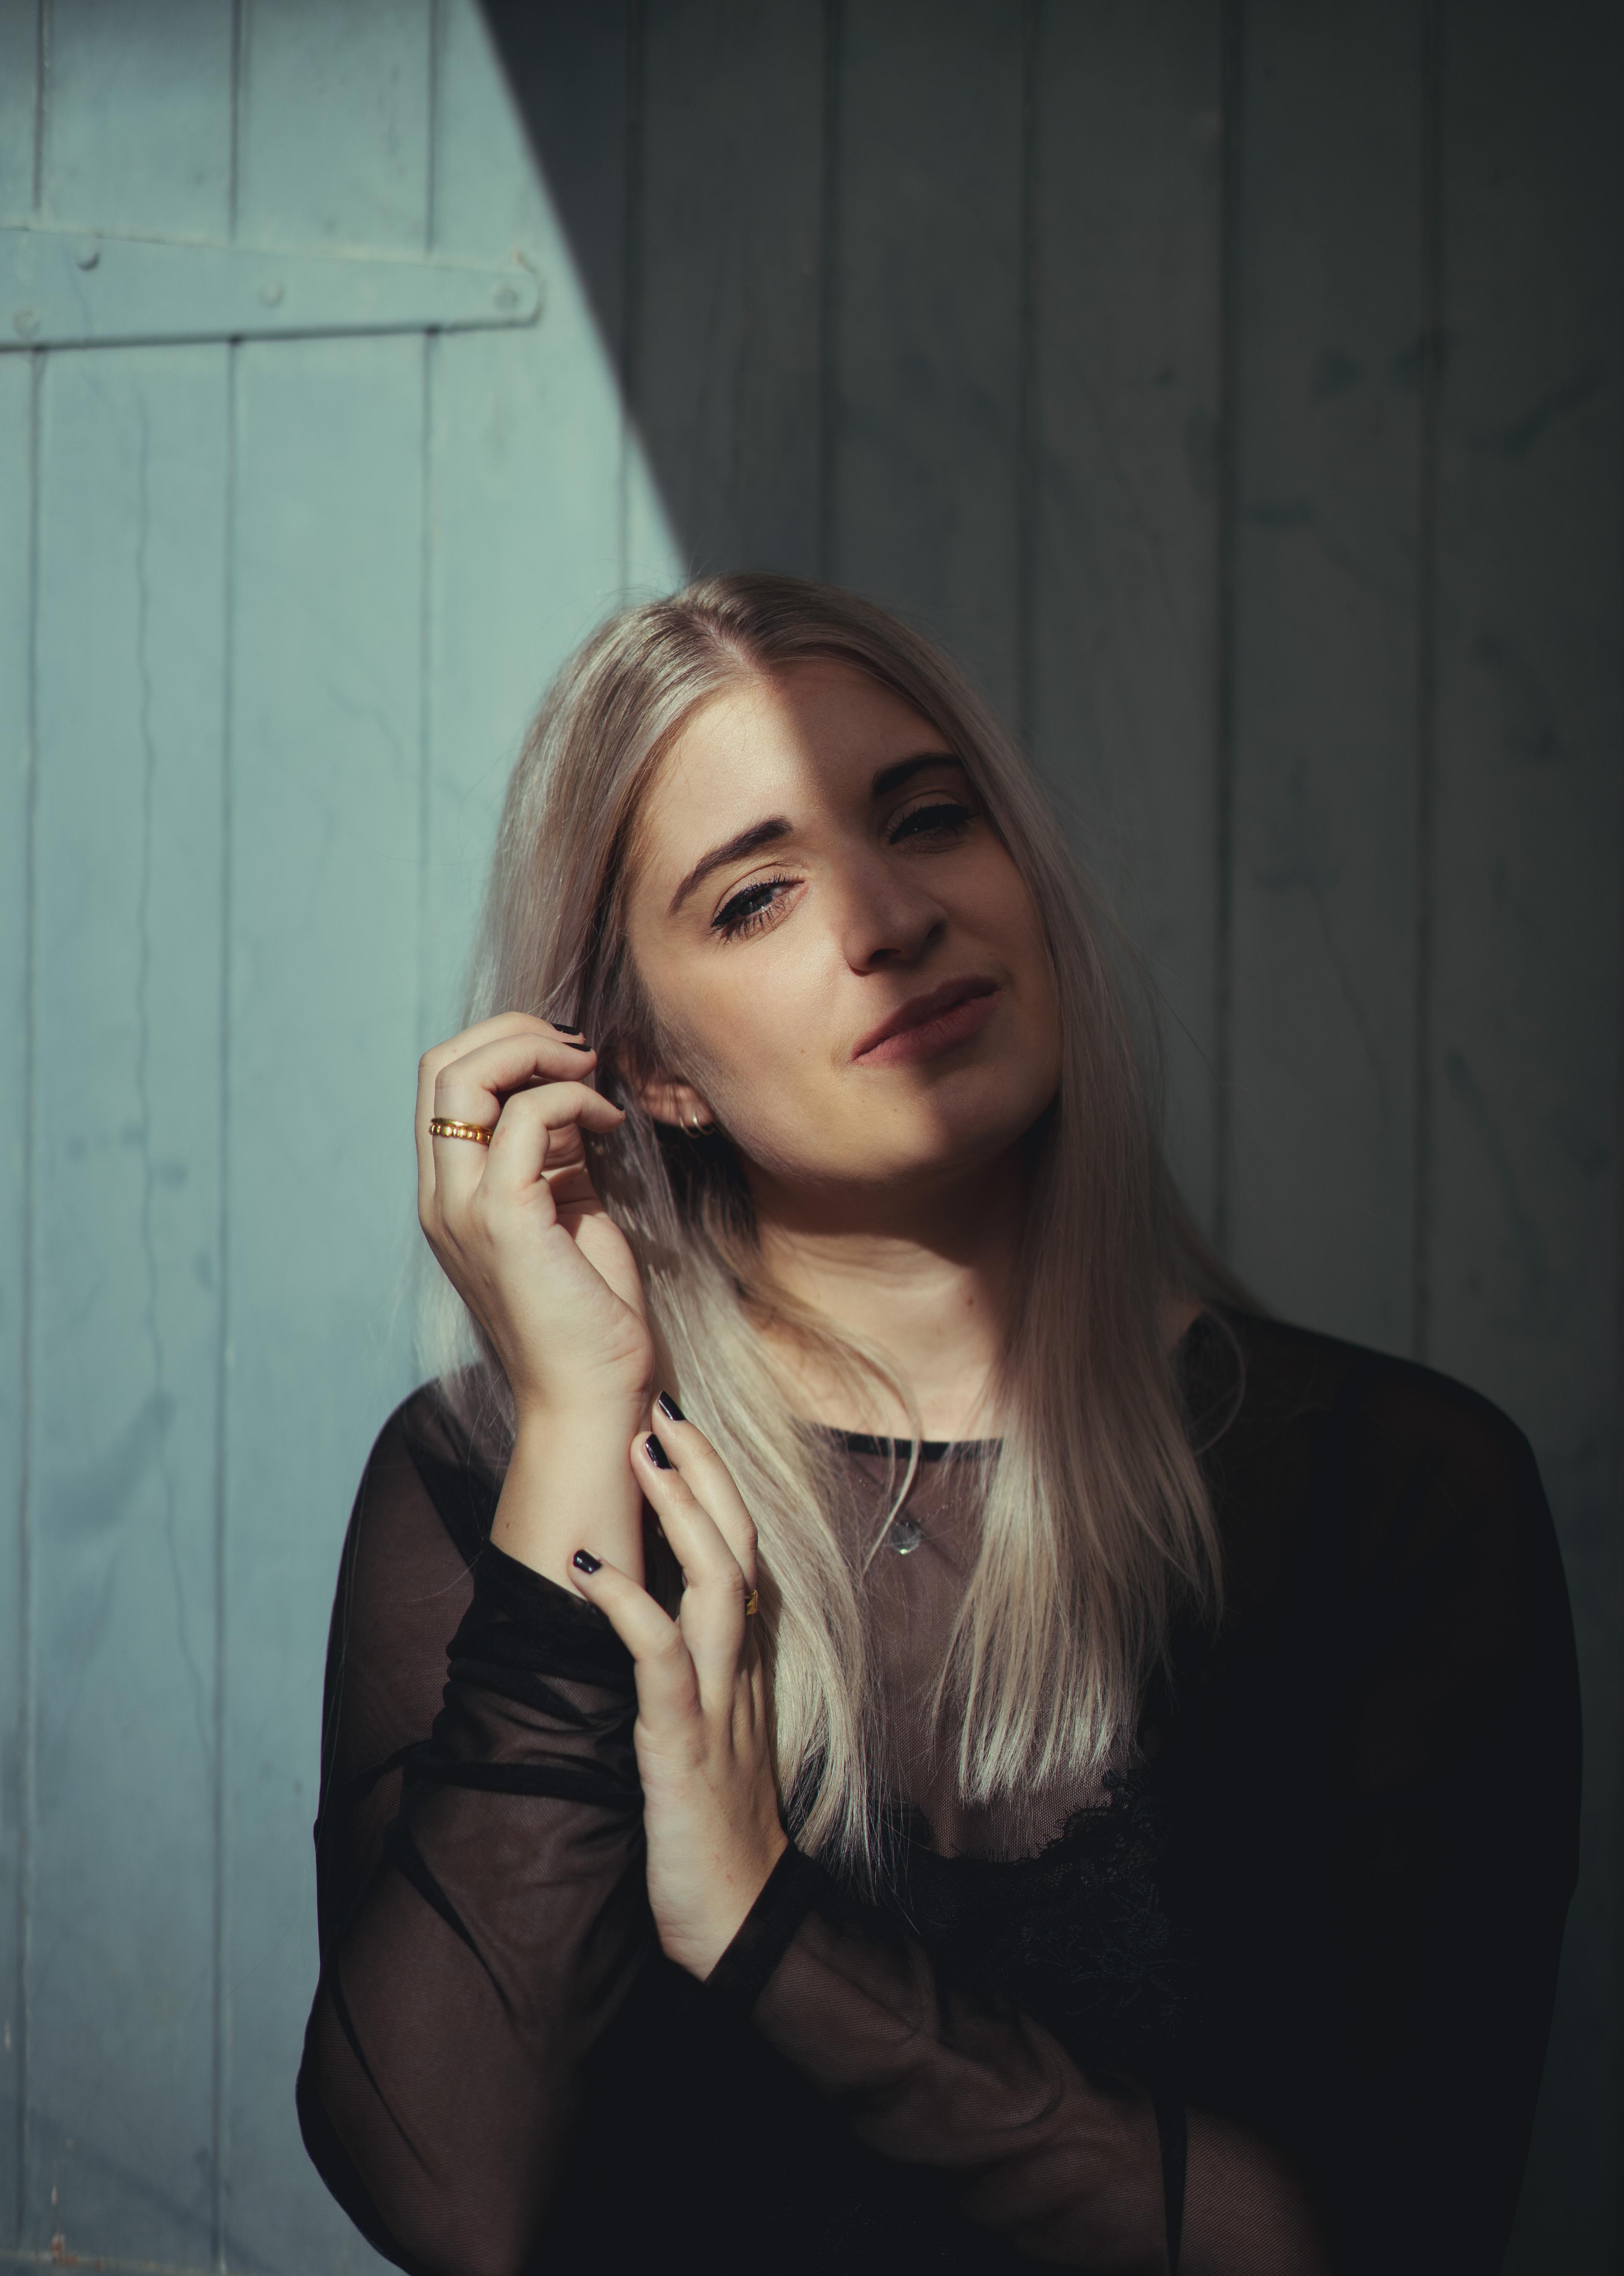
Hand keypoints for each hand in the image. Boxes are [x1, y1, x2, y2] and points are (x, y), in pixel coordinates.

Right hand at [415, 1013, 652, 1425]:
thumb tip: (570, 1094)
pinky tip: (610, 1122)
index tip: (569, 1057)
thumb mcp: (568, 1212)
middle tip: (579, 1048)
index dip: (503, 1046)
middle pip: (441, 1064)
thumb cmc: (589, 1313)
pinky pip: (524, 1118)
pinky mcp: (503, 1219)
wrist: (591, 1397)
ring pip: (464, 1076)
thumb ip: (555, 1155)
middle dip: (515, 1032)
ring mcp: (463, 1208)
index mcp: (451, 1194)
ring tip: (591, 1072)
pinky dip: (572, 1098)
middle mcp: (442, 1197)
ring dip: (538, 1052)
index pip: (443, 1083)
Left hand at [569, 1401, 788, 1978]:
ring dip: (679, 1510)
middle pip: (736, 1544)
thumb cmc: (712, 1830)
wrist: (741, 1921)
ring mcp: (718, 1702)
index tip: (679, 1426)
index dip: (715, 1485)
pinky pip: (661, 1659)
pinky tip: (591, 1570)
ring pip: (714, 1582)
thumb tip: (649, 1620)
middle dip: (703, 1470)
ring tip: (644, 1449)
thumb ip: (690, 1673)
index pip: (739, 1551)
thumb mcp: (705, 1734)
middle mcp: (740, 1669)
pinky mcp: (684, 1743)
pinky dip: (628, 1607)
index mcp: (743, 1664)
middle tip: (662, 1403)